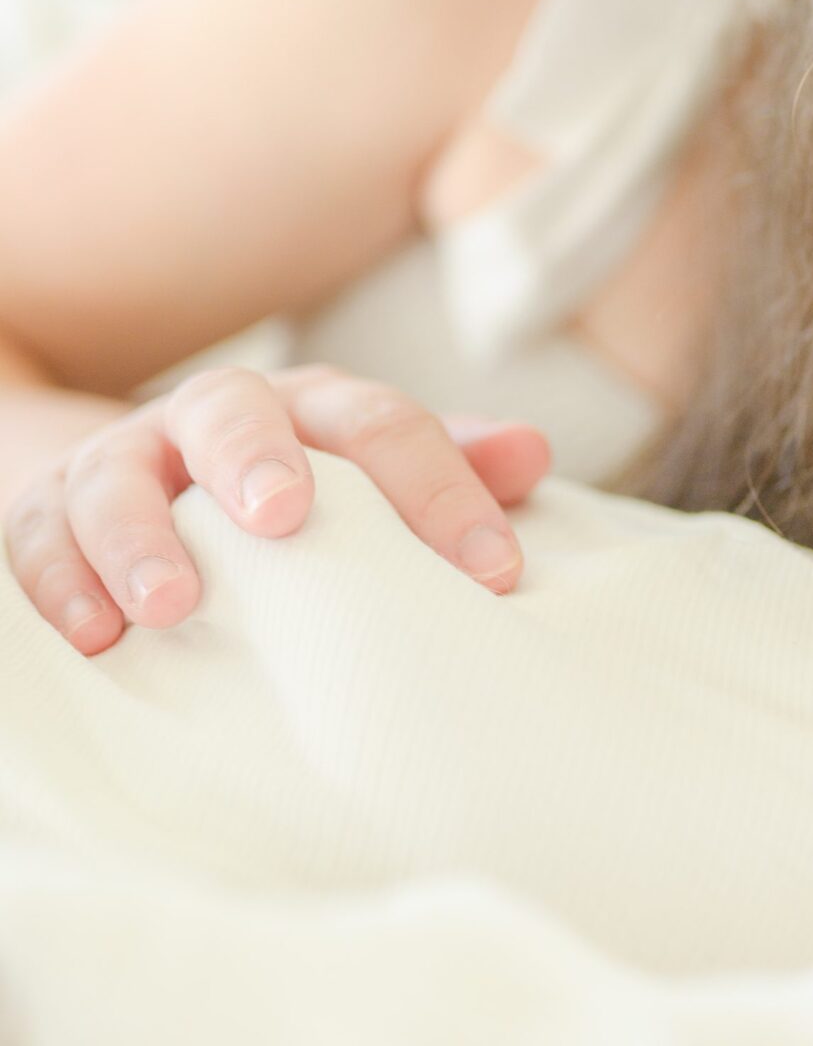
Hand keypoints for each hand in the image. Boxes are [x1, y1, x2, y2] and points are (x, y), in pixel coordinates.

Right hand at [3, 363, 552, 654]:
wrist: (152, 471)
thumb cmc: (298, 491)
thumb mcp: (370, 471)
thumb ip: (448, 464)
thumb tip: (531, 455)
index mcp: (312, 409)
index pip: (380, 426)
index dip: (438, 491)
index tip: (490, 572)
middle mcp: (215, 418)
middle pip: (230, 411)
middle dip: (255, 460)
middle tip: (284, 517)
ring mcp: (125, 459)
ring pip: (117, 477)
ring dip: (141, 538)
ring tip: (172, 606)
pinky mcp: (50, 507)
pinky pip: (40, 534)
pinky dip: (61, 581)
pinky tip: (94, 636)